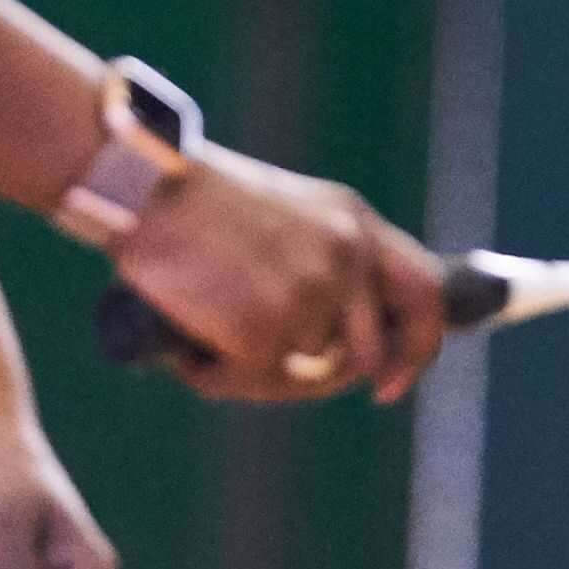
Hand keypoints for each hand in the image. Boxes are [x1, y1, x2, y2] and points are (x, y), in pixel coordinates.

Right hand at [109, 146, 448, 405]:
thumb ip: (322, 260)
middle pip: (367, 353)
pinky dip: (216, 375)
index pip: (426, 294)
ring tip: (205, 333)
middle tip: (279, 377)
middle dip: (326, 379)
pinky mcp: (267, 327)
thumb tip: (329, 347)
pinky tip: (190, 348)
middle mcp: (347, 256)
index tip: (389, 382)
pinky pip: (251, 379)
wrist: (142, 186)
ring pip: (299, 372)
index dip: (416, 349)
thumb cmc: (195, 202)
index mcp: (355, 221)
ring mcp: (311, 292)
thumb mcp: (286, 214)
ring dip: (252, 372)